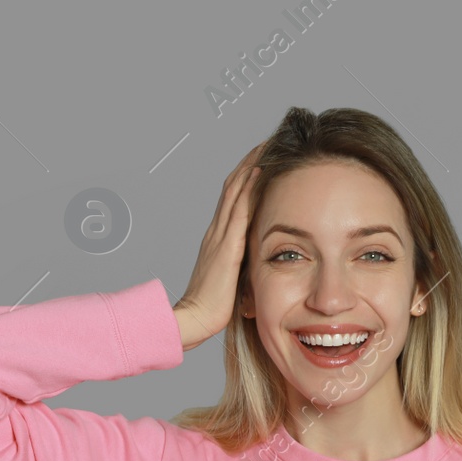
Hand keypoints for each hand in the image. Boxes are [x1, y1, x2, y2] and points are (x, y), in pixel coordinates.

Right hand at [173, 141, 264, 351]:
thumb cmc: (213, 307)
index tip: (262, 158)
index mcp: (218, 239)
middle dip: (250, 161)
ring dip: (251, 165)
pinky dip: (249, 187)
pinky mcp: (226, 245)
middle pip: (233, 186)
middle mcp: (216, 231)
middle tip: (267, 141)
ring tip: (266, 145)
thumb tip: (262, 263)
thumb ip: (242, 266)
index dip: (246, 176)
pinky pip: (239, 208)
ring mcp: (219, 235)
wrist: (194, 318)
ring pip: (235, 190)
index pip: (233, 198)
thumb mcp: (232, 280)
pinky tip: (260, 171)